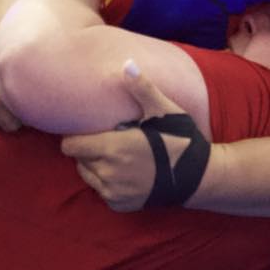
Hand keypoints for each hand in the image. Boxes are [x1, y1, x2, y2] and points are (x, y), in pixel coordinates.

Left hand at [61, 60, 208, 212]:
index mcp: (113, 148)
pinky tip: (126, 173)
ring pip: (88, 176)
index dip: (76, 137)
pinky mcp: (120, 205)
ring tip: (117, 157)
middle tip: (109, 142)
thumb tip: (127, 64)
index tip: (89, 131)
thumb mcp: (164, 111)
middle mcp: (109, 174)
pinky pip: (102, 191)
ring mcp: (114, 193)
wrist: (199, 178)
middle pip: (79, 160)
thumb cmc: (180, 140)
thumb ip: (142, 89)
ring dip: (96, 166)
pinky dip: (108, 183)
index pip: (70, 146)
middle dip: (88, 150)